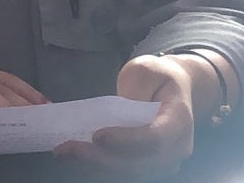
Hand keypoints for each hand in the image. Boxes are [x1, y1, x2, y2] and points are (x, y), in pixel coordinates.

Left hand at [53, 55, 194, 180]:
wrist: (176, 88)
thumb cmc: (158, 76)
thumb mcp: (145, 70)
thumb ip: (134, 90)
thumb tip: (118, 114)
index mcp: (179, 120)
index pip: (154, 138)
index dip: (127, 140)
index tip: (97, 135)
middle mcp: (176, 148)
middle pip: (139, 163)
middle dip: (101, 159)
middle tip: (67, 148)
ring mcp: (165, 161)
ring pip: (130, 172)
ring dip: (96, 166)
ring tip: (64, 153)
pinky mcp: (150, 165)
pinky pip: (125, 171)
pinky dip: (100, 166)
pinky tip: (75, 156)